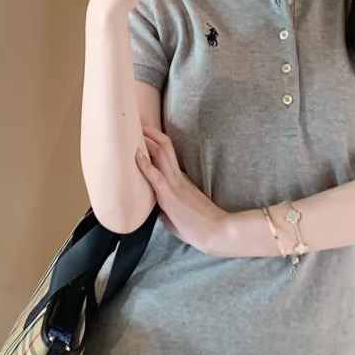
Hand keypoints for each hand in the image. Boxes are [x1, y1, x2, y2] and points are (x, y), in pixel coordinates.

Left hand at [135, 127, 239, 257]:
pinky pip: (155, 176)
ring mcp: (174, 185)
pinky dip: (144, 164)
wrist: (218, 233)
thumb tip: (158, 212)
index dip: (155, 143)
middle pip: (163, 148)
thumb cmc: (201, 228)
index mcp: (181, 181)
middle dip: (150, 134)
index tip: (144, 134)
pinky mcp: (170, 196)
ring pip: (160, 155)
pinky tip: (136, 155)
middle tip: (138, 122)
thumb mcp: (181, 217)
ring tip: (136, 128)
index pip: (166, 156)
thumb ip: (168, 210)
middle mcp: (178, 178)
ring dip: (147, 141)